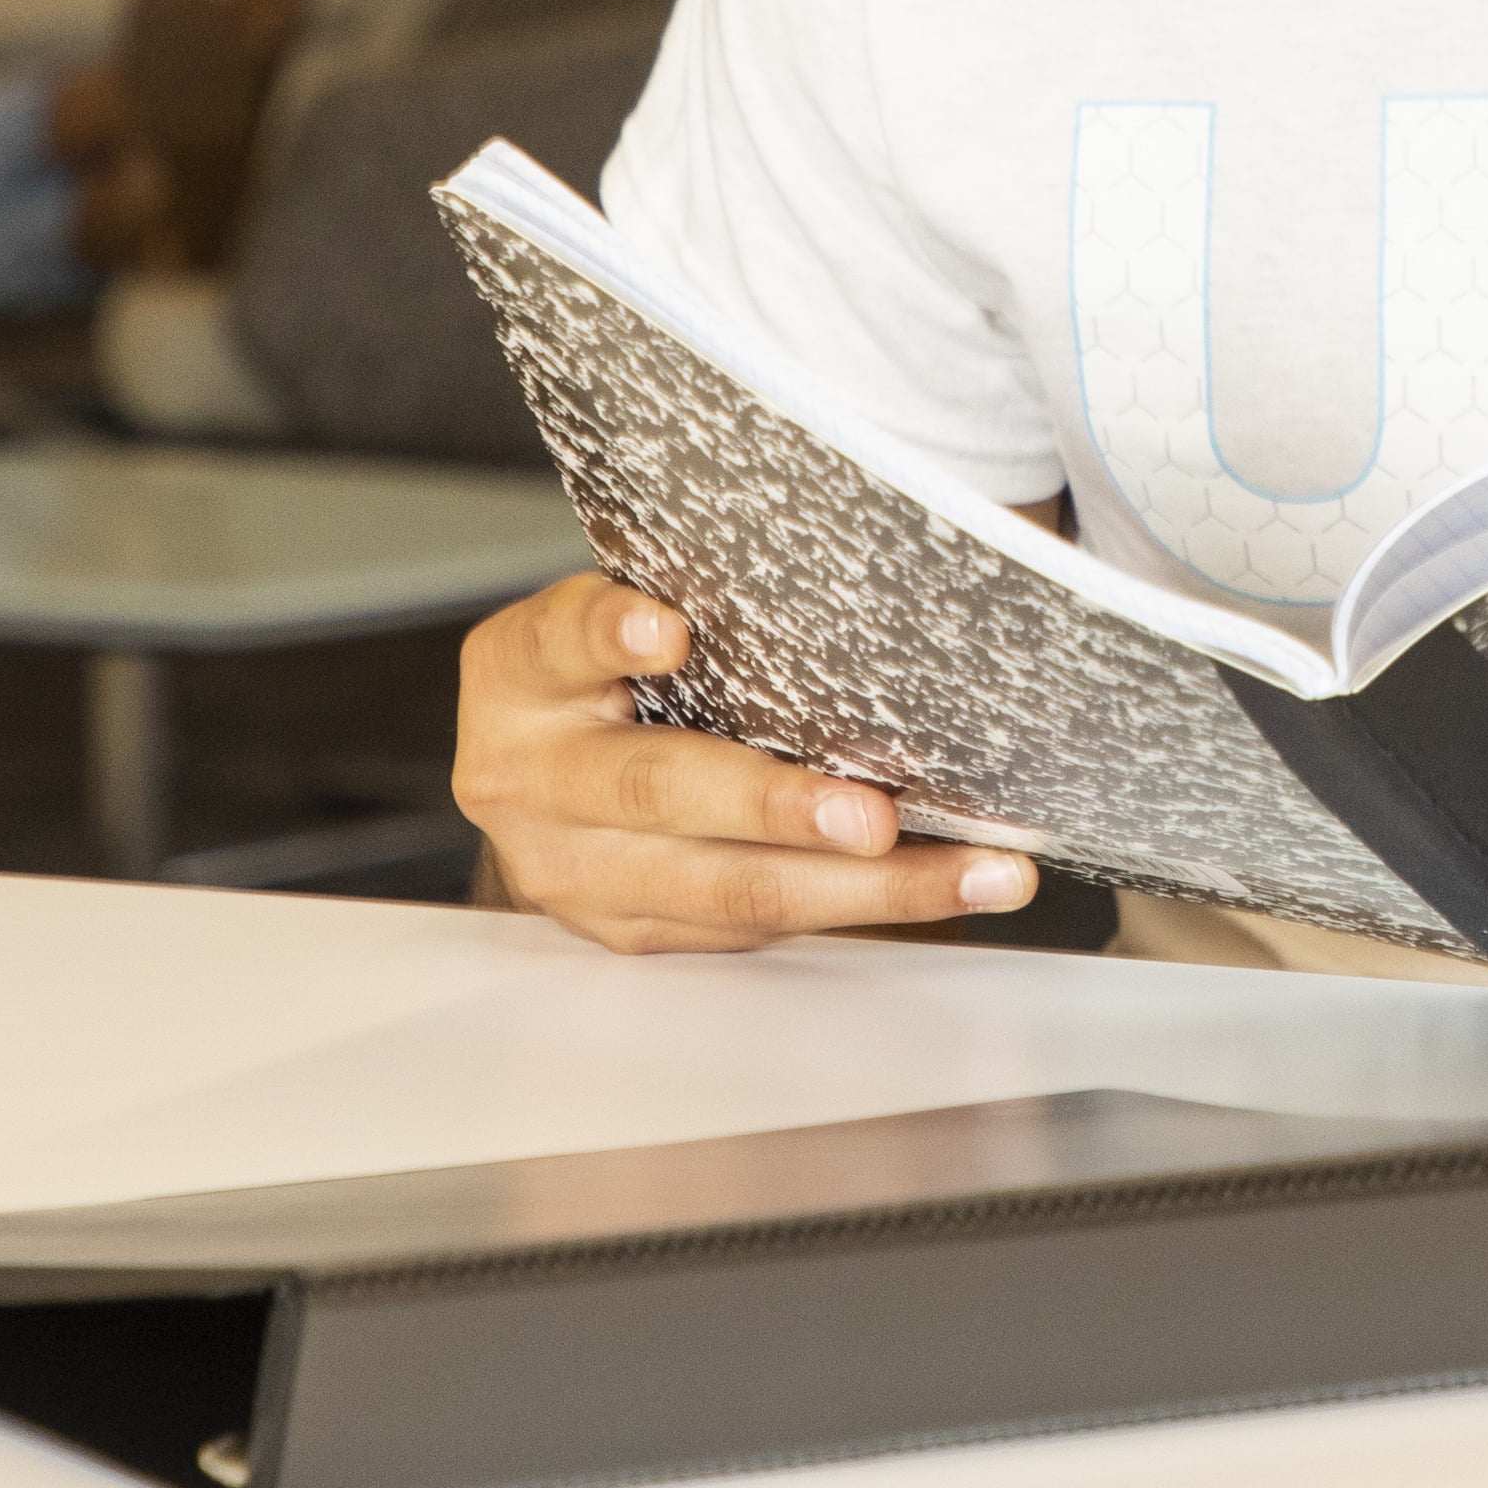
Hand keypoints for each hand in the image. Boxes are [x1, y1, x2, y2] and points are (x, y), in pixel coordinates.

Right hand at [451, 570, 1040, 955]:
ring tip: (968, 869)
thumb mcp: (621, 610)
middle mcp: (528, 781)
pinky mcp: (632, 930)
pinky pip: (756, 928)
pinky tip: (943, 884)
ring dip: (866, 887)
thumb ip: (687, 594)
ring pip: (730, 890)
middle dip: (778, 808)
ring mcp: (576, 872)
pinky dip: (862, 907)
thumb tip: (833, 558)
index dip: (611, 634)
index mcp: (519, 674)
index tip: (668, 628)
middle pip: (661, 794)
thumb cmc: (611, 667)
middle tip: (872, 815)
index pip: (561, 641)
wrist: (547, 765)